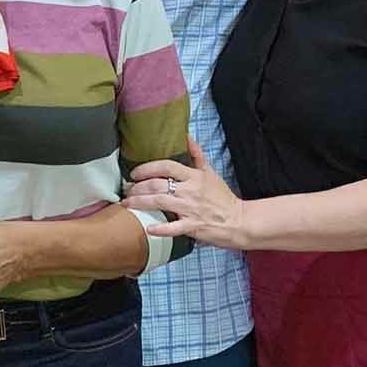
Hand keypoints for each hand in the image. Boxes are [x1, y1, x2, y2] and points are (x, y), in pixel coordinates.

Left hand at [122, 138, 247, 249]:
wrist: (239, 220)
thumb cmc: (222, 197)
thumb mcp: (210, 173)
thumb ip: (197, 156)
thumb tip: (187, 137)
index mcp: (194, 177)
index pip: (166, 166)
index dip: (147, 168)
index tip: (134, 173)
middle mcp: (190, 191)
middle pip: (158, 185)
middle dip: (138, 187)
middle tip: (127, 191)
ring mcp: (191, 209)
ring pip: (160, 203)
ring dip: (140, 203)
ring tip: (128, 204)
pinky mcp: (193, 227)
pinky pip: (173, 228)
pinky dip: (160, 229)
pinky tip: (148, 228)